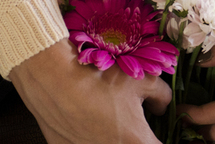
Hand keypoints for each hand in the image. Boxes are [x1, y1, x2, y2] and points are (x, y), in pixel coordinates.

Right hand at [9, 37, 170, 143]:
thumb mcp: (142, 78)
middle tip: (132, 115)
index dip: (162, 135)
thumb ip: (162, 96)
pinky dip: (91, 134)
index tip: (158, 123)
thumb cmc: (99, 78)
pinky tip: (87, 114)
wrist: (53, 78)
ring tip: (105, 112)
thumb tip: (161, 106)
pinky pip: (88, 143)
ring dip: (114, 134)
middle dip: (138, 133)